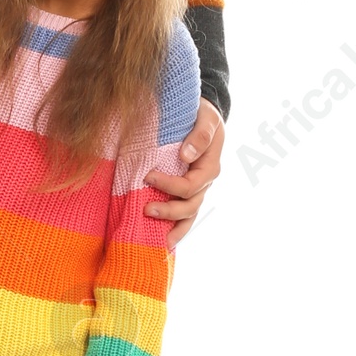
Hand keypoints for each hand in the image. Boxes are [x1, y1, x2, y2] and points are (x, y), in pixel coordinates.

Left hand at [145, 99, 223, 247]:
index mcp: (210, 166)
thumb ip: (200, 135)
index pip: (191, 184)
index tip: (148, 176)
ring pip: (189, 216)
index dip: (170, 185)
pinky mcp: (187, 191)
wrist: (202, 115)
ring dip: (172, 227)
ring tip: (156, 239)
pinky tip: (162, 241)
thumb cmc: (202, 114)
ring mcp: (197, 189)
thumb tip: (186, 156)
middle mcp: (204, 182)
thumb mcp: (206, 118)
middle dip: (169, 210)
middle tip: (145, 209)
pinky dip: (175, 229)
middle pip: (190, 206)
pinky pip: (184, 215)